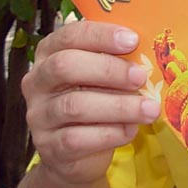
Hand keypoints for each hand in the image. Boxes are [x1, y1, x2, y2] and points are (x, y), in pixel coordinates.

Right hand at [20, 21, 159, 187]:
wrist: (78, 153)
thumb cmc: (96, 98)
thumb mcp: (103, 74)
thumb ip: (117, 57)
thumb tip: (151, 47)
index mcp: (50, 53)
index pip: (70, 35)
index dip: (101, 35)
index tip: (133, 39)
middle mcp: (37, 81)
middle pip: (65, 66)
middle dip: (108, 69)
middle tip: (141, 76)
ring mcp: (39, 115)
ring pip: (74, 106)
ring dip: (119, 106)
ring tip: (149, 109)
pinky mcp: (48, 146)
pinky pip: (77, 139)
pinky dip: (110, 134)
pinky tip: (130, 130)